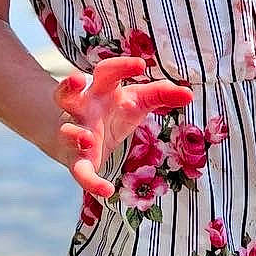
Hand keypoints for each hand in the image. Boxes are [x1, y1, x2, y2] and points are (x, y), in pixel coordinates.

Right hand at [53, 55, 192, 196]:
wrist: (84, 138)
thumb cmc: (114, 111)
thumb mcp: (139, 101)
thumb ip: (161, 95)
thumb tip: (188, 94)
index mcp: (100, 90)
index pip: (106, 72)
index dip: (121, 66)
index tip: (140, 64)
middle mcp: (82, 109)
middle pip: (67, 93)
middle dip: (68, 86)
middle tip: (76, 79)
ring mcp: (76, 133)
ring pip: (67, 131)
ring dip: (74, 134)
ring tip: (88, 139)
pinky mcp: (76, 160)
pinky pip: (80, 171)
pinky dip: (90, 181)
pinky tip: (106, 191)